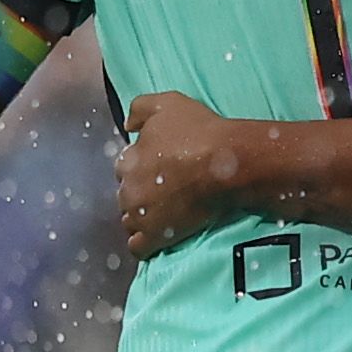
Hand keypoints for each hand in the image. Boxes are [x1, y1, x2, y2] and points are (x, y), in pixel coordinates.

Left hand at [115, 92, 258, 259]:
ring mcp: (140, 215)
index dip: (140, 167)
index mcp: (128, 160)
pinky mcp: (156, 236)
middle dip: (140, 194)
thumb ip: (139, 109)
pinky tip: (158, 237)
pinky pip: (138, 247)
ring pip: (129, 221)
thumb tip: (126, 126)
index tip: (159, 168)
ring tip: (164, 214)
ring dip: (141, 218)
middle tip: (166, 191)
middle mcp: (128, 189)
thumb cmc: (199, 131)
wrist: (228, 163)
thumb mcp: (167, 103)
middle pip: (126, 195)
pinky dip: (144, 243)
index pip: (123, 167)